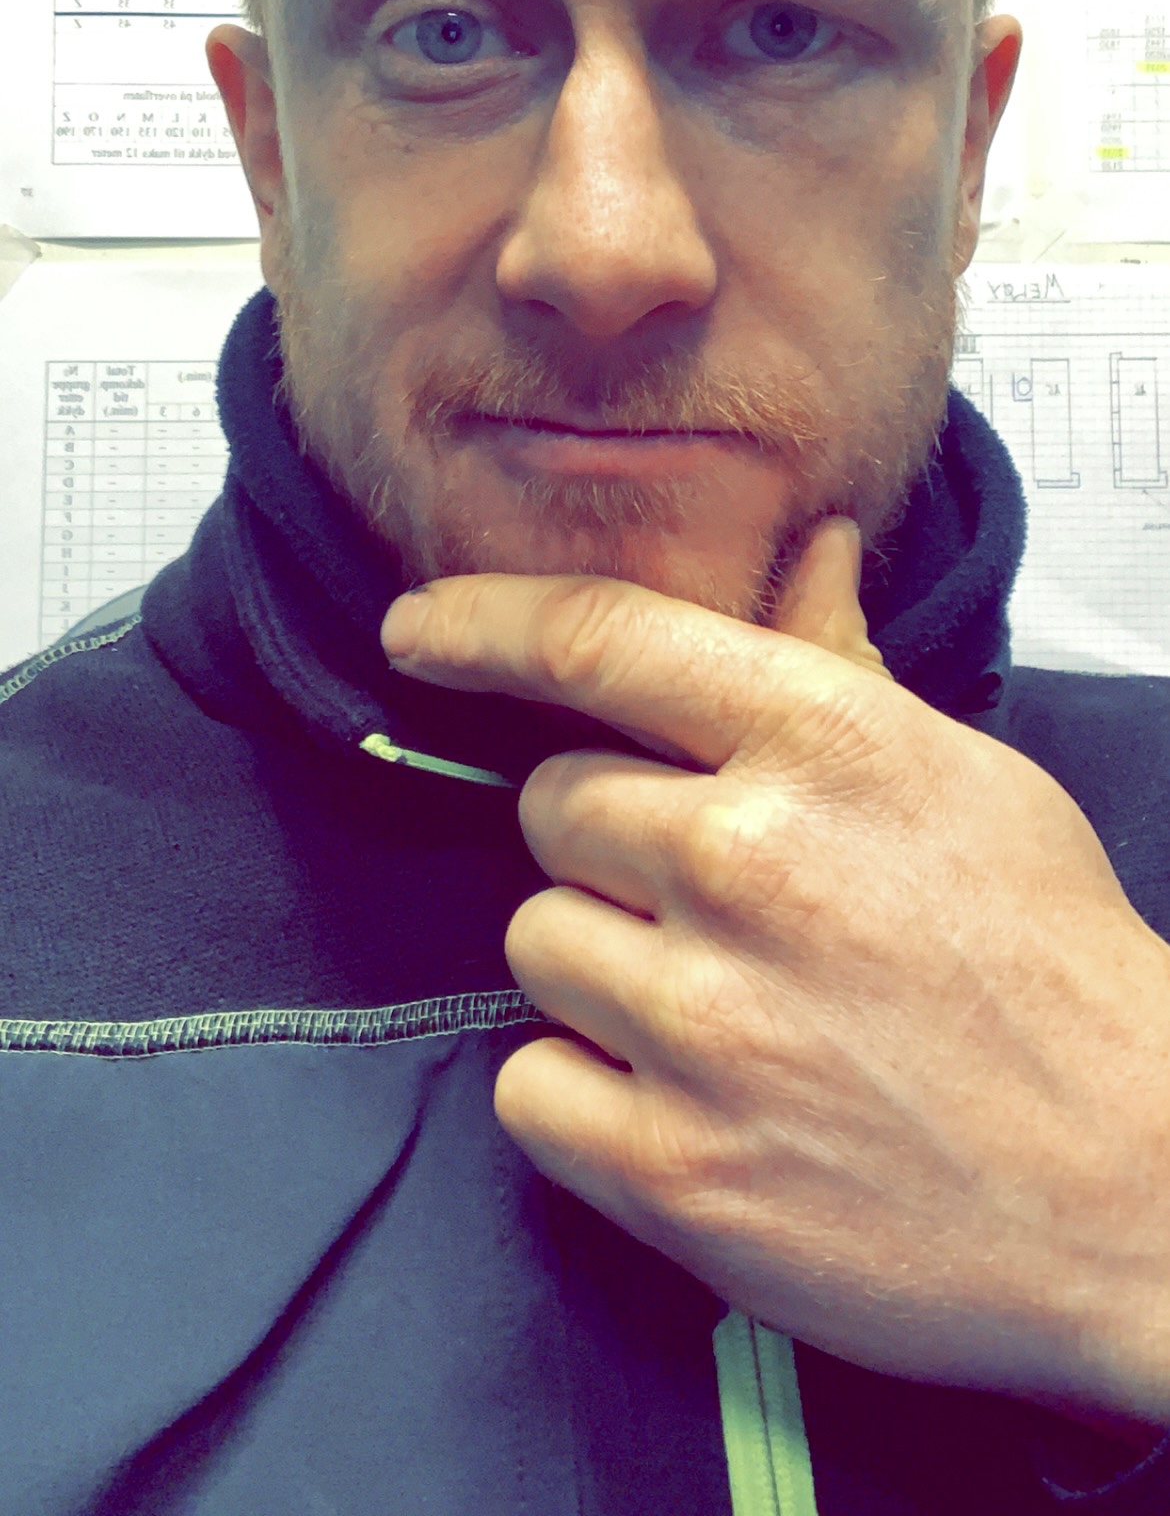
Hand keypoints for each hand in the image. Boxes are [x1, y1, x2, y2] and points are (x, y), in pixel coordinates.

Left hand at [382, 528, 1169, 1423]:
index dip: (482, 623)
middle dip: (605, 845)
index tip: (417, 631)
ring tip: (724, 1012)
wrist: (1136, 1192)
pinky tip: (687, 1100)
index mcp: (823, 745)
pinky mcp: (676, 1172)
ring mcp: (705, 1023)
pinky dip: (582, 1094)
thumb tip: (807, 544)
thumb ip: (844, 668)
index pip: (598, 639)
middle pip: (551, 806)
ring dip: (599, 971)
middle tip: (713, 904)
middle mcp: (747, 863)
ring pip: (533, 940)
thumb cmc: (1051, 973)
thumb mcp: (964, 783)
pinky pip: (527, 1086)